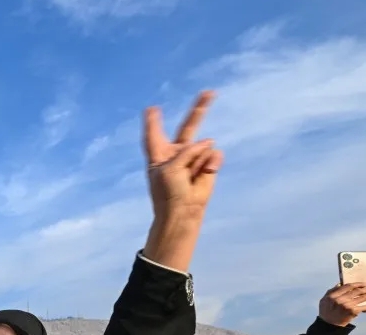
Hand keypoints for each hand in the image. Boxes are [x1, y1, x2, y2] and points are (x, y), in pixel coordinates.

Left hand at [144, 91, 222, 222]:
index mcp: (159, 155)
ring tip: (189, 177)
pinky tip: (202, 175)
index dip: (154, 122)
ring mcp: (194, 159)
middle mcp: (177, 154)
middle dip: (199, 110)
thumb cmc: (168, 192)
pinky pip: (213, 156)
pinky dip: (209, 164)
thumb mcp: (170, 168)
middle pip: (188, 127)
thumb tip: (210, 142)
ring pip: (203, 145)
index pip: (155, 135)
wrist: (183, 211)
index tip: (152, 108)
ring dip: (197, 160)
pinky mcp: (208, 166)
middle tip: (209, 92)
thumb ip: (187, 151)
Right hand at [319, 283, 365, 326]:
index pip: (348, 286)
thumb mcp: (324, 300)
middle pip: (357, 291)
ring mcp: (347, 305)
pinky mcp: (353, 311)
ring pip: (362, 298)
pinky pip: (363, 307)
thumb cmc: (326, 312)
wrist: (329, 325)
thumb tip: (339, 284)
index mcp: (333, 296)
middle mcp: (340, 299)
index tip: (363, 284)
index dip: (357, 284)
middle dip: (365, 289)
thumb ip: (330, 291)